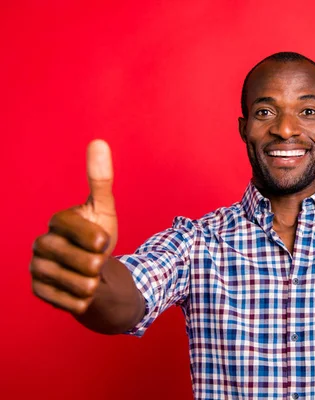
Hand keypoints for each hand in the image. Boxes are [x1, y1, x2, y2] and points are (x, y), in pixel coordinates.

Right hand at [30, 140, 117, 313]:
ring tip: (89, 276)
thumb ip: (100, 179)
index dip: (100, 240)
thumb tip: (98, 142)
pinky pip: (72, 304)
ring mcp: (37, 269)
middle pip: (85, 263)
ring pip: (80, 285)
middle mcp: (41, 244)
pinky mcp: (38, 292)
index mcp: (57, 222)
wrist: (92, 271)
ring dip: (94, 284)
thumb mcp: (104, 208)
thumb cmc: (98, 236)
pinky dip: (84, 301)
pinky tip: (81, 291)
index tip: (102, 242)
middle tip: (97, 262)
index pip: (86, 233)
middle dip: (100, 265)